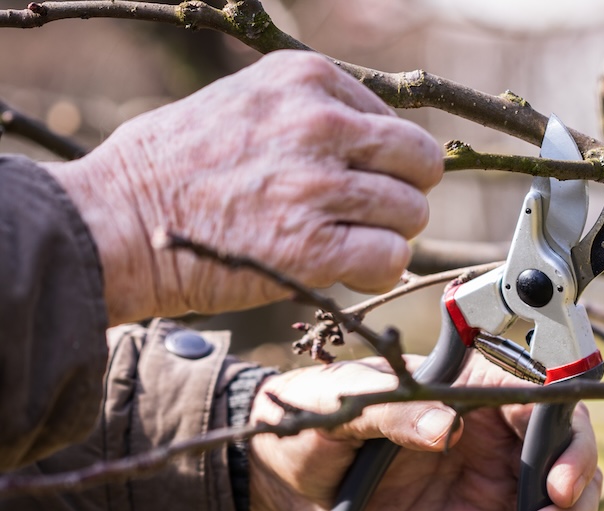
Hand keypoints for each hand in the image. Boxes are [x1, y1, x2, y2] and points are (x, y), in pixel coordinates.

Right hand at [46, 50, 442, 324]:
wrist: (116, 222)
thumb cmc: (171, 166)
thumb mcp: (243, 101)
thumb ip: (310, 112)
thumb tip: (375, 143)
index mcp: (306, 79)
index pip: (397, 124)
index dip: (381, 163)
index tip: (347, 182)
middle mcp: (320, 124)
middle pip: (420, 164)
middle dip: (401, 194)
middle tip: (364, 216)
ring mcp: (318, 186)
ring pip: (411, 213)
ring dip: (386, 235)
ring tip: (340, 242)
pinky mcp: (312, 247)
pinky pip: (392, 257)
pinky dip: (378, 270)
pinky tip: (343, 270)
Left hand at [247, 356, 600, 510]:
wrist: (286, 480)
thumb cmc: (317, 421)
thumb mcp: (345, 406)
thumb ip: (394, 413)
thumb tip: (444, 427)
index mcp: (475, 392)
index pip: (547, 406)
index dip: (569, 443)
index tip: (556, 483)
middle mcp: (496, 438)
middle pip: (569, 465)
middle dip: (573, 506)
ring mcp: (491, 488)